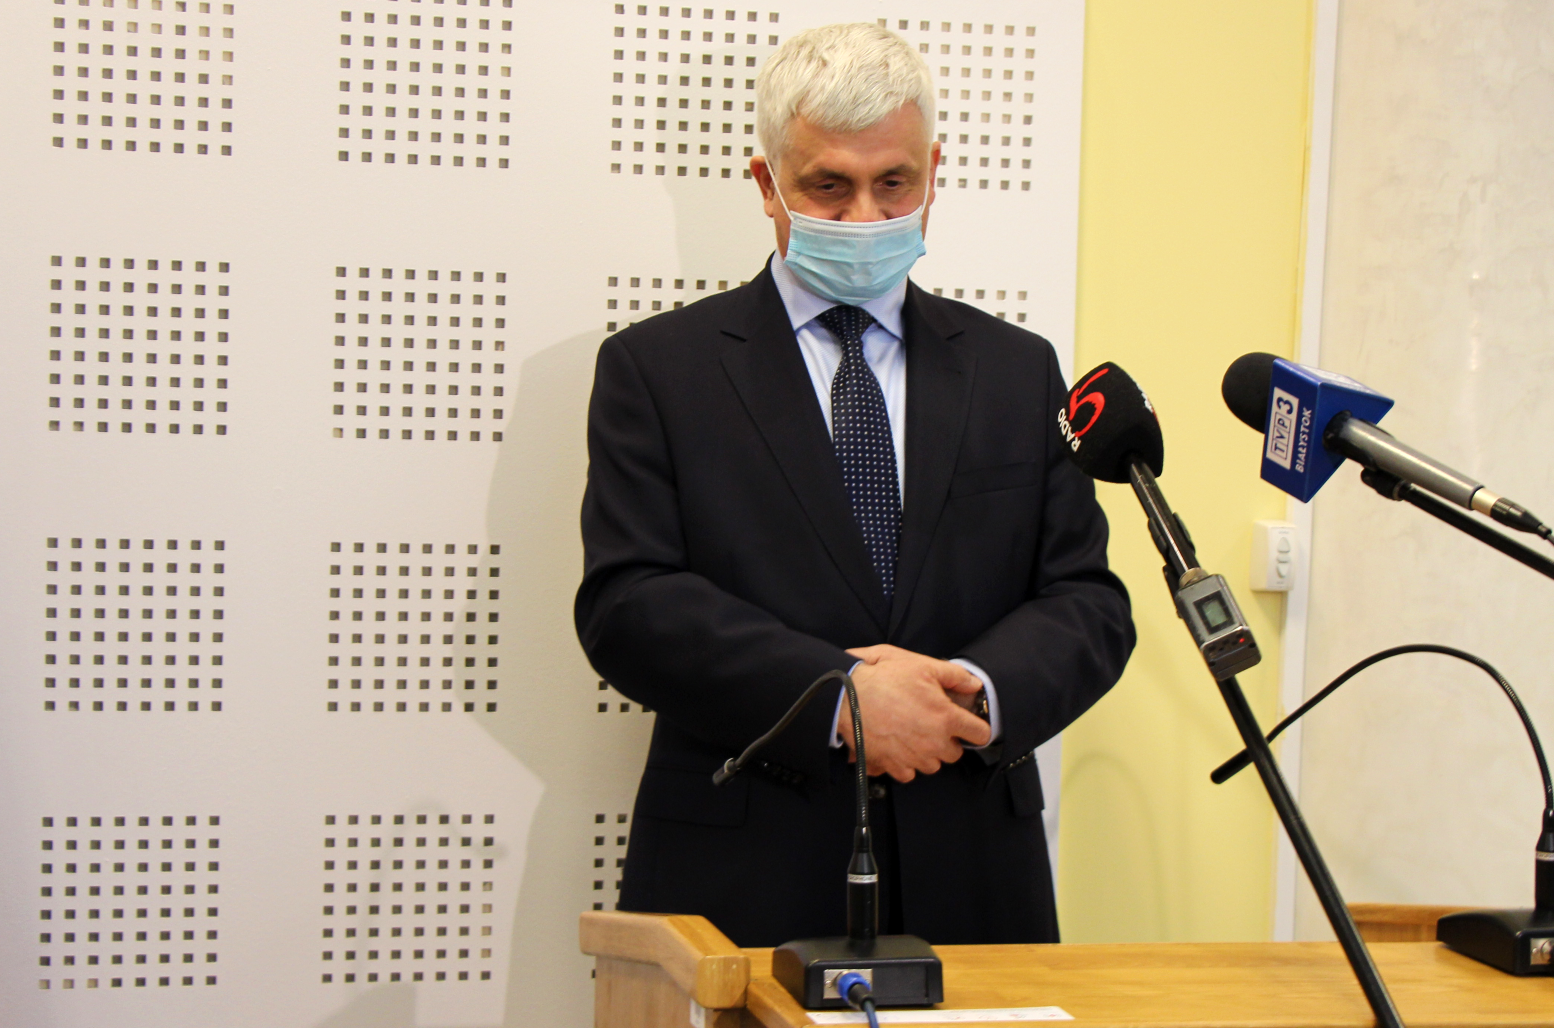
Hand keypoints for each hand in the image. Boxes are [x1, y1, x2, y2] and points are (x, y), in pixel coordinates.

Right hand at [839, 645, 991, 782]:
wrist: (846, 696)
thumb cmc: (883, 678)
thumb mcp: (922, 665)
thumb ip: (954, 676)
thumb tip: (974, 685)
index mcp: (945, 718)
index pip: (980, 735)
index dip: (975, 728)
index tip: (966, 724)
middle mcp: (933, 743)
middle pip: (955, 754)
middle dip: (948, 741)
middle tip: (932, 724)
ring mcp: (912, 757)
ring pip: (932, 765)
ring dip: (927, 754)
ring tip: (912, 734)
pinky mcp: (891, 766)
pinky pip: (907, 773)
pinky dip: (904, 763)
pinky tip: (896, 746)